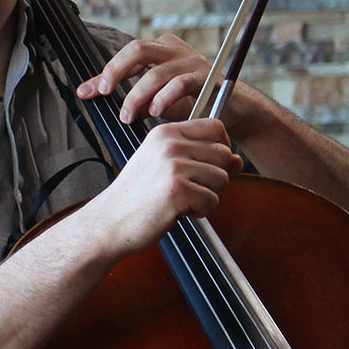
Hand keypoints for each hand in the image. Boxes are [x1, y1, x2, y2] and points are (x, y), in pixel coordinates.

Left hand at [76, 33, 216, 125]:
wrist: (232, 111)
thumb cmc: (192, 104)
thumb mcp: (156, 100)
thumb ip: (133, 99)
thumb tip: (98, 98)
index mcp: (160, 50)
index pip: (126, 56)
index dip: (104, 73)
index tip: (85, 92)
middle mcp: (174, 50)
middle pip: (137, 49)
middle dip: (115, 71)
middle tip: (104, 93)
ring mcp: (191, 61)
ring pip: (155, 72)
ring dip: (137, 96)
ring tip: (128, 116)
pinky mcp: (206, 77)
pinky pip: (179, 84)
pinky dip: (163, 99)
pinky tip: (154, 112)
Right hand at [80, 118, 242, 257]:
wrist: (110, 221)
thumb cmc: (137, 196)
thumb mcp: (166, 167)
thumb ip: (202, 159)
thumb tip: (239, 161)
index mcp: (165, 133)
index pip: (216, 126)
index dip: (222, 146)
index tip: (208, 164)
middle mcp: (170, 145)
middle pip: (224, 153)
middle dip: (215, 177)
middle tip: (189, 188)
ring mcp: (173, 166)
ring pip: (221, 179)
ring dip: (206, 196)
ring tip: (180, 200)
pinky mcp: (177, 190)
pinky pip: (212, 200)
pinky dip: (199, 211)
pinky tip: (177, 211)